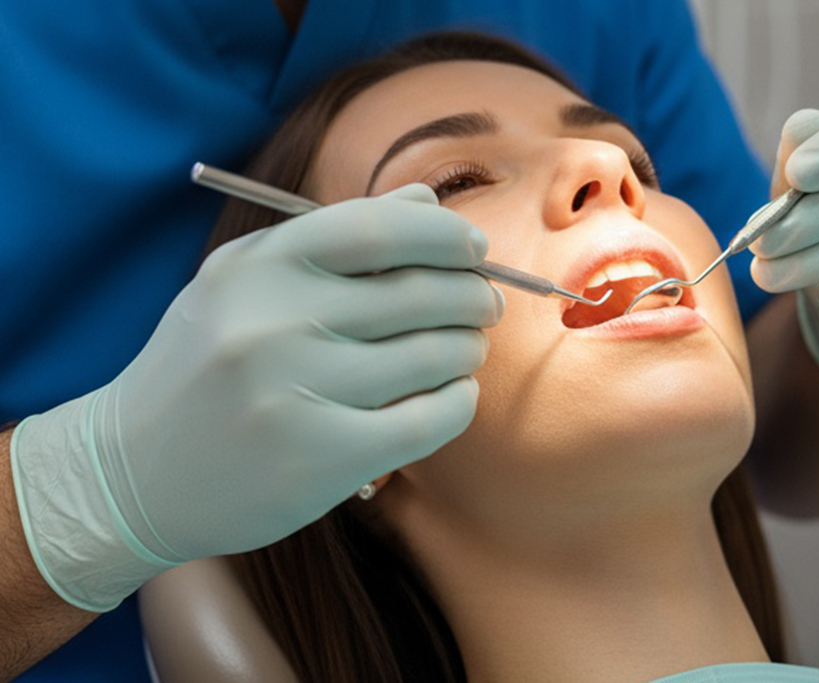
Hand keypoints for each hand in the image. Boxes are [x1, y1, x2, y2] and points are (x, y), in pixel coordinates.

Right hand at [10, 184, 503, 610]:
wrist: (132, 471)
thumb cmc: (203, 365)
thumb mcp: (247, 281)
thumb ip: (337, 237)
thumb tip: (428, 202)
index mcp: (260, 267)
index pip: (381, 229)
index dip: (445, 234)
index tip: (474, 247)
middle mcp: (276, 323)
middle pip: (421, 293)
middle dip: (473, 295)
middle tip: (486, 304)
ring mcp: (298, 393)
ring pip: (434, 356)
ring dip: (468, 349)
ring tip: (466, 349)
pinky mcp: (322, 458)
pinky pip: (430, 420)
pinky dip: (459, 403)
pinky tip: (454, 396)